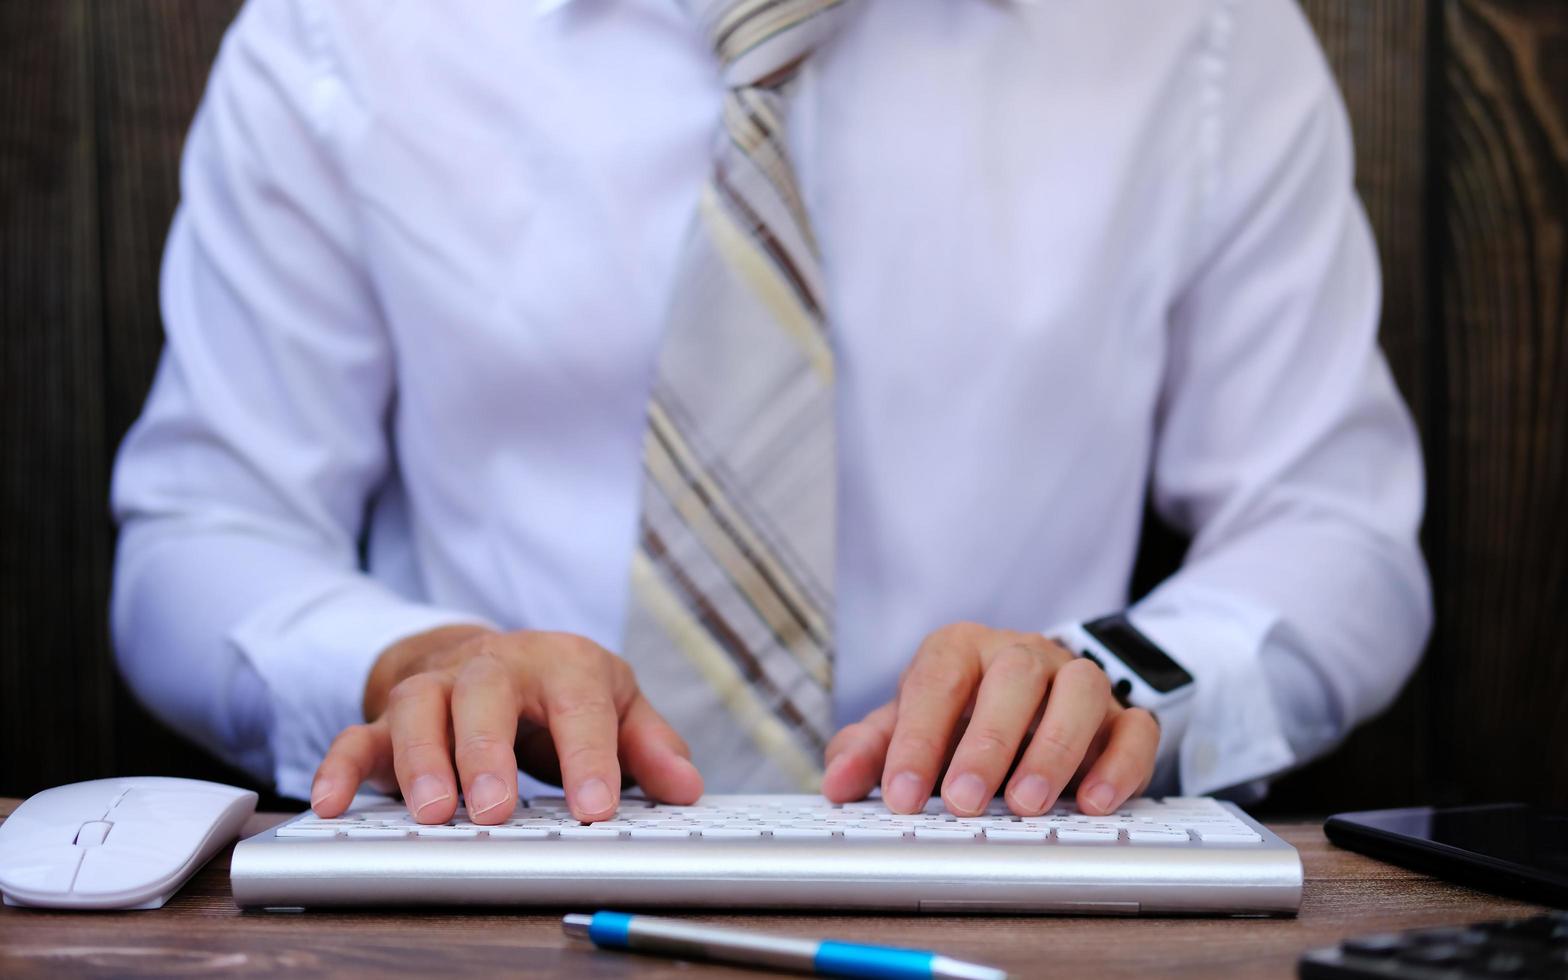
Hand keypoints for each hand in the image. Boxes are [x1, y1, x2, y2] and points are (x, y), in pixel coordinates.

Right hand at [309, 626, 703, 823]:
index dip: (590, 756)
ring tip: (436, 814)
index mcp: (562, 664)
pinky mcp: (389, 716)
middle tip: (497, 808)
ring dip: (422, 761)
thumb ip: (649, 746)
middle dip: (487, 751)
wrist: (492, 655)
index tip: (596, 807)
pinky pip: (357, 736)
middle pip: (485, 694)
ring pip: (419, 710)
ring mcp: (437, 690)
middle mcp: (494, 668)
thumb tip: (685, 786)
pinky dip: (342, 767)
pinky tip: (334, 803)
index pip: (580, 705)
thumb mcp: (616, 705)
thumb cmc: (560, 689)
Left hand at [820, 623, 1158, 816]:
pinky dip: (1119, 765)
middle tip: (964, 802)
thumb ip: (870, 749)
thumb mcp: (909, 725)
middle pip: (1013, 678)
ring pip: (1081, 691)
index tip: (902, 793)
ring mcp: (1077, 682)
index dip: (918, 737)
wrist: (1032, 698)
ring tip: (1027, 804)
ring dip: (1054, 750)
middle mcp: (1023, 656)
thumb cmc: (961, 714)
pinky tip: (1094, 803)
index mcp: (962, 650)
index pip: (937, 678)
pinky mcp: (1123, 716)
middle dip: (987, 743)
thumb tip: (837, 781)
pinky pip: (1136, 729)